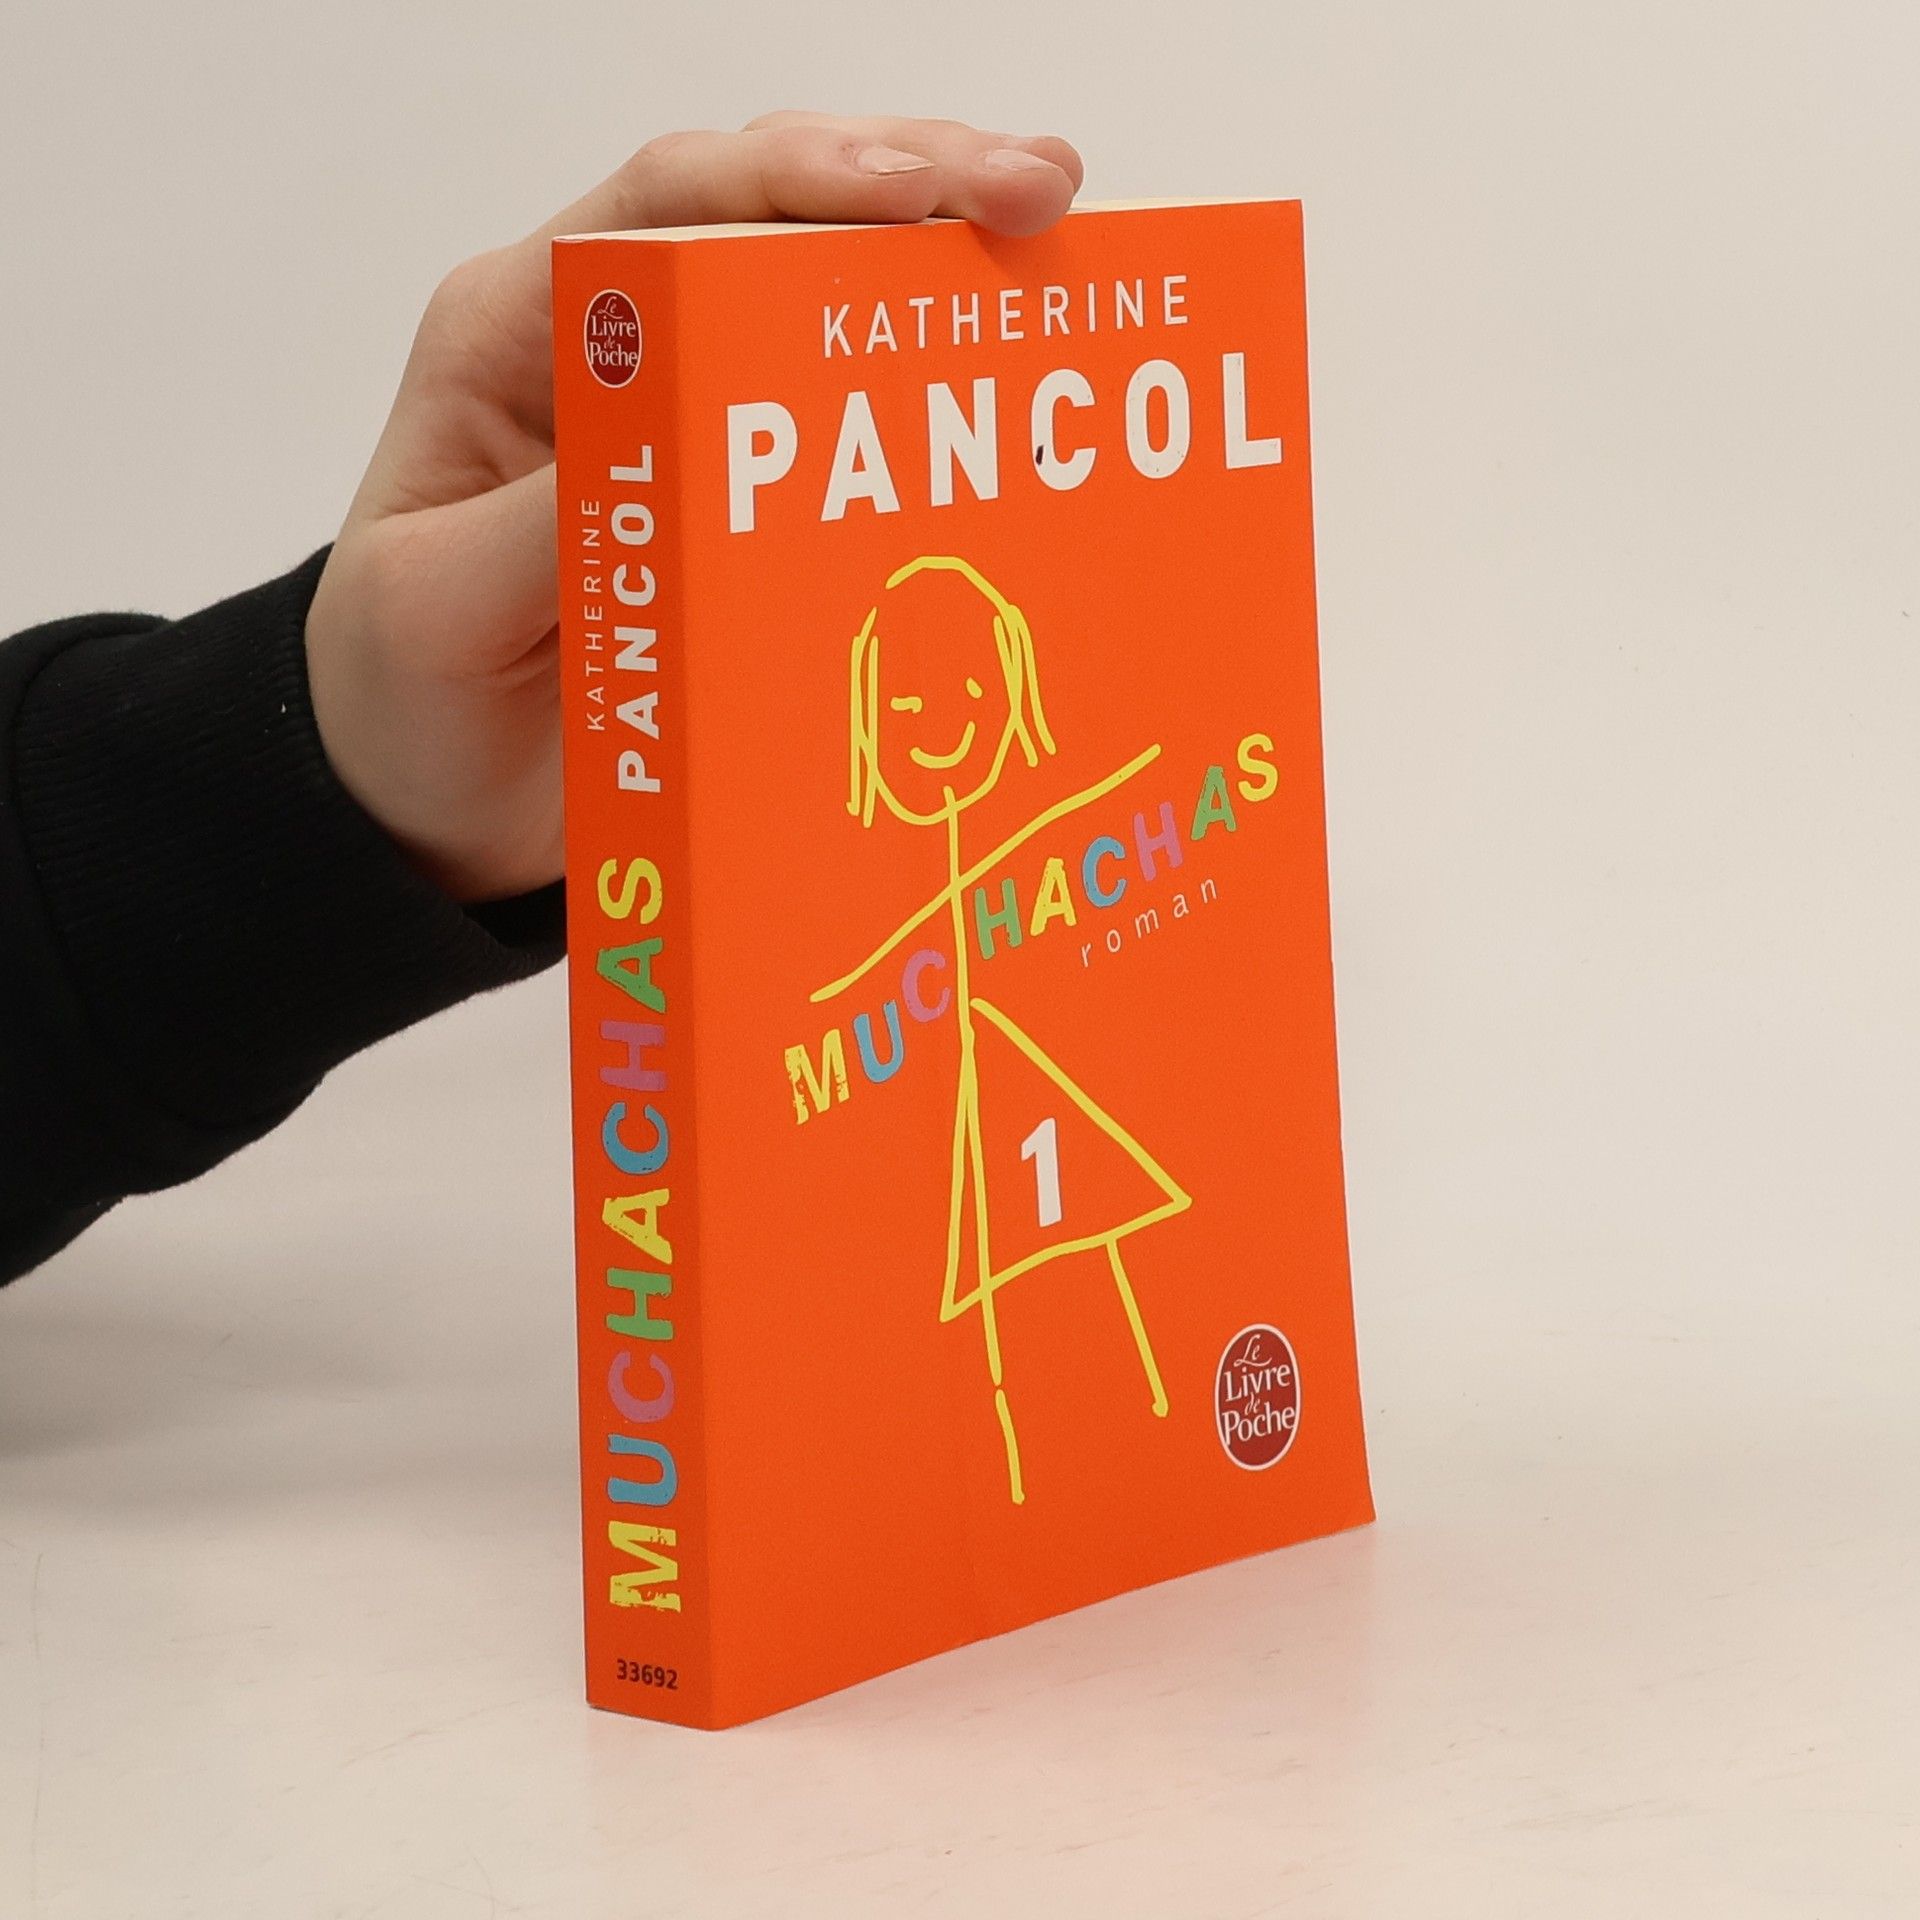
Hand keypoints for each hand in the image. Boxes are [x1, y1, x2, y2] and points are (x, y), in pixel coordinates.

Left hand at [304, 112, 1084, 902]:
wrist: (426, 801)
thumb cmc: (405, 694)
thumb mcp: (442, 610)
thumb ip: (549, 522)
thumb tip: (678, 440)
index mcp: (520, 334)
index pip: (671, 206)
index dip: (802, 180)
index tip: (922, 194)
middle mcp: (610, 345)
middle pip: (768, 214)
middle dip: (911, 182)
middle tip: (1042, 192)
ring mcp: (683, 417)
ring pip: (818, 291)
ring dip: (938, 256)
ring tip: (1059, 238)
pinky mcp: (736, 498)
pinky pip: (844, 418)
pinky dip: (925, 384)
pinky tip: (1008, 371)